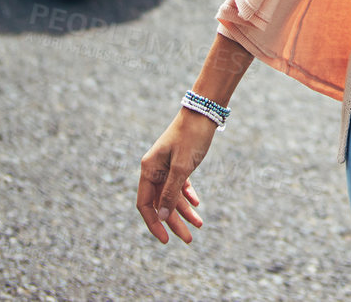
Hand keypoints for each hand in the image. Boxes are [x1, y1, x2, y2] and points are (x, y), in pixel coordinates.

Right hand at [136, 109, 215, 243]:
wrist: (205, 110)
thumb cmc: (191, 136)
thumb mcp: (182, 166)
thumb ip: (171, 192)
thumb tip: (162, 217)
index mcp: (149, 169)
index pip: (145, 204)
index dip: (154, 223)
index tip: (166, 239)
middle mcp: (155, 169)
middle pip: (161, 203)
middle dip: (174, 222)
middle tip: (188, 239)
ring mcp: (166, 166)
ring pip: (172, 196)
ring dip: (184, 211)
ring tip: (199, 225)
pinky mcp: (178, 162)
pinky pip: (180, 185)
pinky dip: (187, 196)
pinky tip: (196, 206)